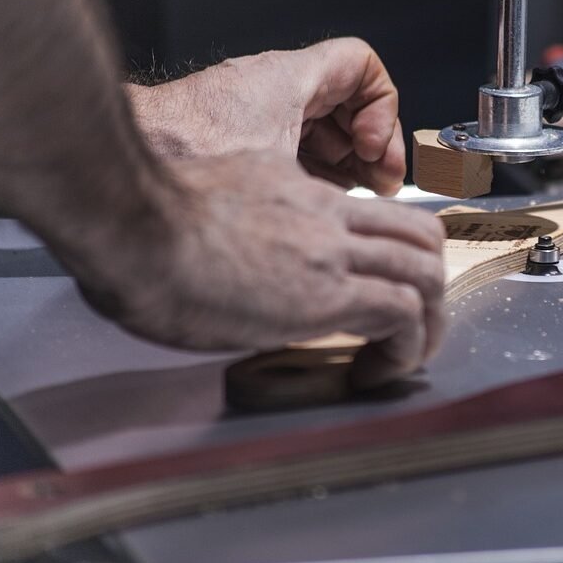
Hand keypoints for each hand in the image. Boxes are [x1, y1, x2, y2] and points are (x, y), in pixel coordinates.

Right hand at [74, 149, 443, 388]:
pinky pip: (400, 312)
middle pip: (417, 236)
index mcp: (293, 190)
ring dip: (429, 321)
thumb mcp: (200, 209)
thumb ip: (232, 229)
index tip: (380, 288)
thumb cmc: (136, 225)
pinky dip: (405, 347)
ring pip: (423, 270)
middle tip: (416, 327)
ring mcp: (330, 250)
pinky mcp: (327, 293)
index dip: (393, 252)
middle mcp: (324, 214)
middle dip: (431, 284)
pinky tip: (378, 371)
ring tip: (408, 357)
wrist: (131, 227)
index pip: (372, 213)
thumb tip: (222, 262)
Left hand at [127, 38, 405, 195]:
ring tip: (356, 197)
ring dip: (344, 163)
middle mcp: (271, 90)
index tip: (372, 150)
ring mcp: (253, 116)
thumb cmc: (182, 151)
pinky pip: (292, 147)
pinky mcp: (235, 141)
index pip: (361, 67)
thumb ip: (324, 181)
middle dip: (368, 144)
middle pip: (346, 103)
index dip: (381, 108)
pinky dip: (313, 172)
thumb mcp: (275, 168)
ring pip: (321, 128)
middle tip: (380, 183)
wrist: (120, 162)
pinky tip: (316, 205)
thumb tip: (359, 214)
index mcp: (287, 79)